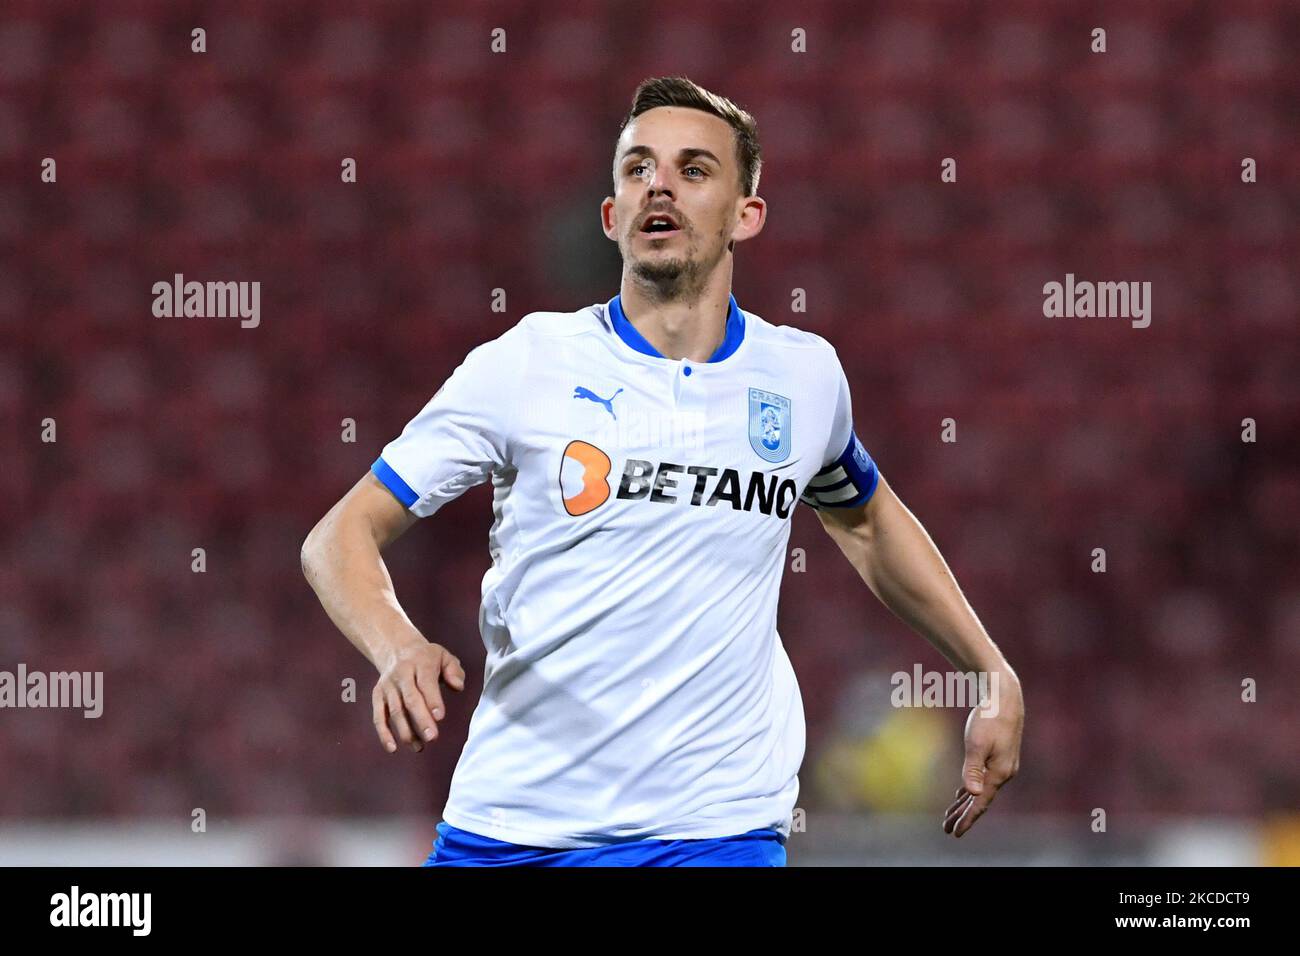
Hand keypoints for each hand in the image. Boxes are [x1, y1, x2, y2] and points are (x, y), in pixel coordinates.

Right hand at [372, 641, 465, 752]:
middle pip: (410, 699)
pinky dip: (383, 733)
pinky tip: (392, 748)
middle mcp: (402, 674)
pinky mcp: (377, 696)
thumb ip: (454, 671)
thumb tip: (458, 686)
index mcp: (420, 663)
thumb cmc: (427, 658)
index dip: (432, 700)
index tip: (440, 717)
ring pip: (395, 711)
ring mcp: (388, 686)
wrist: (396, 649)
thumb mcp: (444, 657)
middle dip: (421, 719)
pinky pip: (379, 716)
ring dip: (406, 731)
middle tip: (431, 737)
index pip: (426, 682)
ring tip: (419, 747)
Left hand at [943, 673, 1022, 836]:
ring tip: (950, 816)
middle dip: (963, 815)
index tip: (954, 832)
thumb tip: (971, 794)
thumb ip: (973, 769)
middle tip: (946, 828)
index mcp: (999, 773)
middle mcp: (1003, 773)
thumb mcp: (977, 744)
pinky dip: (971, 789)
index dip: (967, 819)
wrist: (1004, 698)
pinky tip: (962, 794)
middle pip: (980, 801)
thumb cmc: (989, 718)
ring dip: (965, 804)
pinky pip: (983, 780)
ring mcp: (1002, 766)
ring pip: (981, 791)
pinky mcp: (998, 757)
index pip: (980, 803)